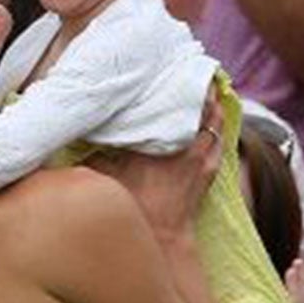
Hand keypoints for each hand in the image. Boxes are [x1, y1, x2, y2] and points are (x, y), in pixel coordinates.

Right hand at [91, 81, 222, 241]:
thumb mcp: (103, 173)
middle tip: (195, 67)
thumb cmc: (131, 207)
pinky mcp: (209, 171)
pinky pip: (219, 138)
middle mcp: (187, 144)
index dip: (180, 79)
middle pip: (203, 104)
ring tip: (208, 85)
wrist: (161, 239)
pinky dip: (218, 124)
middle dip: (201, 85)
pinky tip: (215, 115)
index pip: (177, 100)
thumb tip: (83, 130)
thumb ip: (95, 149)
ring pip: (216, 120)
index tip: (177, 63)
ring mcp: (203, 158)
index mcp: (161, 139)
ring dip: (213, 103)